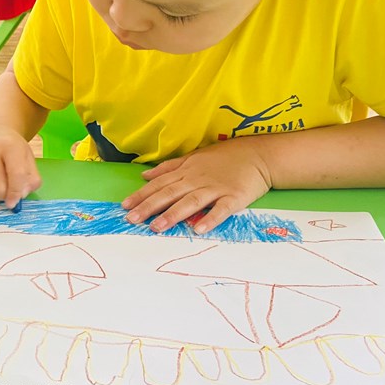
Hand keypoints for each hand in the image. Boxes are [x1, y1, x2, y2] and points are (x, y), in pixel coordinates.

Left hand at [122, 137, 272, 233]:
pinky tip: (198, 229)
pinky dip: (210, 219)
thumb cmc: (224, 157)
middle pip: (169, 194)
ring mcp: (215, 189)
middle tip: (132, 219)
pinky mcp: (234, 198)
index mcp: (187, 171)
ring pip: (190, 202)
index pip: (159, 184)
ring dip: (173, 215)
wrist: (259, 155)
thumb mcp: (194, 157)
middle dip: (149, 206)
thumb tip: (145, 175)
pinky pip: (221, 210)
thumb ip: (169, 167)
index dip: (141, 195)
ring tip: (157, 227)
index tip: (125, 206)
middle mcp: (197, 179)